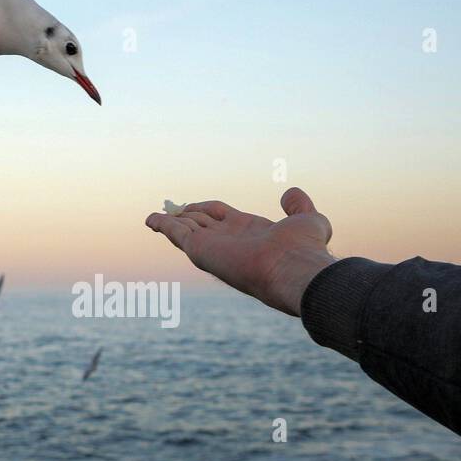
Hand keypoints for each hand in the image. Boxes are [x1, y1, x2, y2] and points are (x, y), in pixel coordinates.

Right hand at [144, 187, 336, 315]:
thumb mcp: (309, 220)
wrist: (295, 268)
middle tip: (172, 208)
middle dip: (187, 215)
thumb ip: (299, 206)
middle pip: (200, 222)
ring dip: (170, 222)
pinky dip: (162, 225)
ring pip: (186, 228)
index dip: (207, 208)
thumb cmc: (305, 249)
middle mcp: (228, 239)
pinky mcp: (200, 249)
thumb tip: (291, 192)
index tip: (194, 204)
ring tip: (153, 218)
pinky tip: (151, 219)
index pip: (220, 216)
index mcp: (248, 231)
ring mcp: (213, 245)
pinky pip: (176, 233)